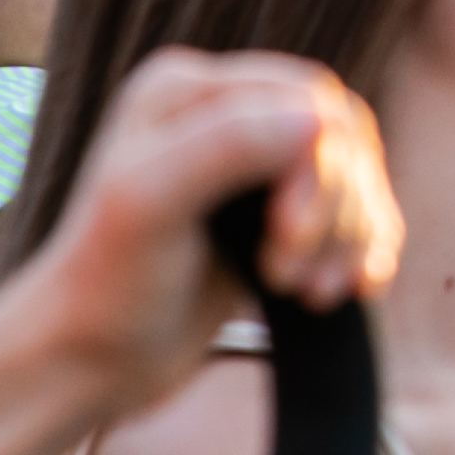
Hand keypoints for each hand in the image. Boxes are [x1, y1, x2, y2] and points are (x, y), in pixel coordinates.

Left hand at [8, 50, 399, 417]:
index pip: (306, 98)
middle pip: (342, 136)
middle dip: (335, 209)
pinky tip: (352, 288)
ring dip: (350, 238)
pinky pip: (358, 214)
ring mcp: (253, 168)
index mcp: (187, 90)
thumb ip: (226, 145)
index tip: (287, 236)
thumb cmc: (104, 285)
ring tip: (310, 292)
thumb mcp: (147, 201)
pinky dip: (366, 250)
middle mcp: (224, 115)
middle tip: (289, 274)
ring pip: (356, 178)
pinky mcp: (276, 217)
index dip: (320, 166)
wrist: (88, 365)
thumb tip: (322, 117)